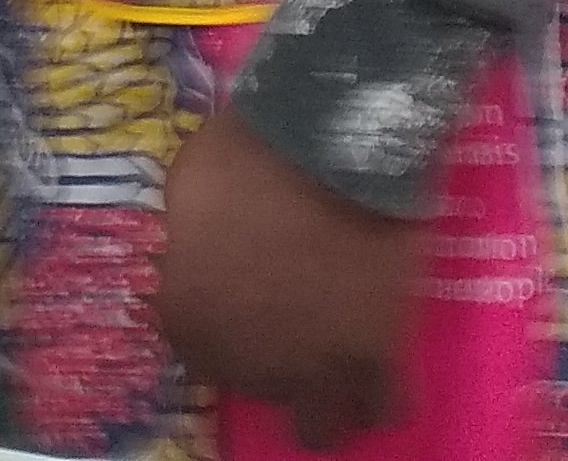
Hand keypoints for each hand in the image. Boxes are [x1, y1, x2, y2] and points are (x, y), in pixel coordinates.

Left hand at [154, 106, 425, 450]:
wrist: (320, 141)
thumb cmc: (243, 152)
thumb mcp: (183, 195)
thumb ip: (186, 246)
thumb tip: (191, 258)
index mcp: (184, 317)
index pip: (194, 352)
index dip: (216, 324)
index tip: (232, 299)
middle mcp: (244, 360)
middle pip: (254, 386)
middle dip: (262, 358)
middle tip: (279, 319)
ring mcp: (312, 366)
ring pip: (320, 426)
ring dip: (320, 401)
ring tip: (328, 370)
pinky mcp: (376, 355)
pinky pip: (384, 405)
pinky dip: (376, 394)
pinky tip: (372, 375)